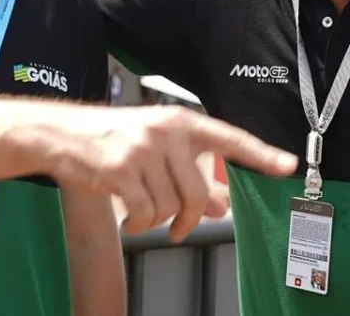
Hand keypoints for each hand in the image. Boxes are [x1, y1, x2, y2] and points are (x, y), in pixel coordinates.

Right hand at [39, 105, 296, 242]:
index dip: (260, 154)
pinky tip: (131, 215)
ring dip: (158, 218)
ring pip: (171, 206)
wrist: (63, 134)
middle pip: (198, 191)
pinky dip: (141, 223)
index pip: (230, 138)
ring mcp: (143, 149)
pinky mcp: (121, 169)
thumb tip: (221, 205)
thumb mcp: (155, 150)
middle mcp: (166, 132)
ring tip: (142, 208)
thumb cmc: (111, 139)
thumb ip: (191, 175)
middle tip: (180, 228)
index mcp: (180, 122)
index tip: (287, 165)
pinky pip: (147, 213)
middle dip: (189, 217)